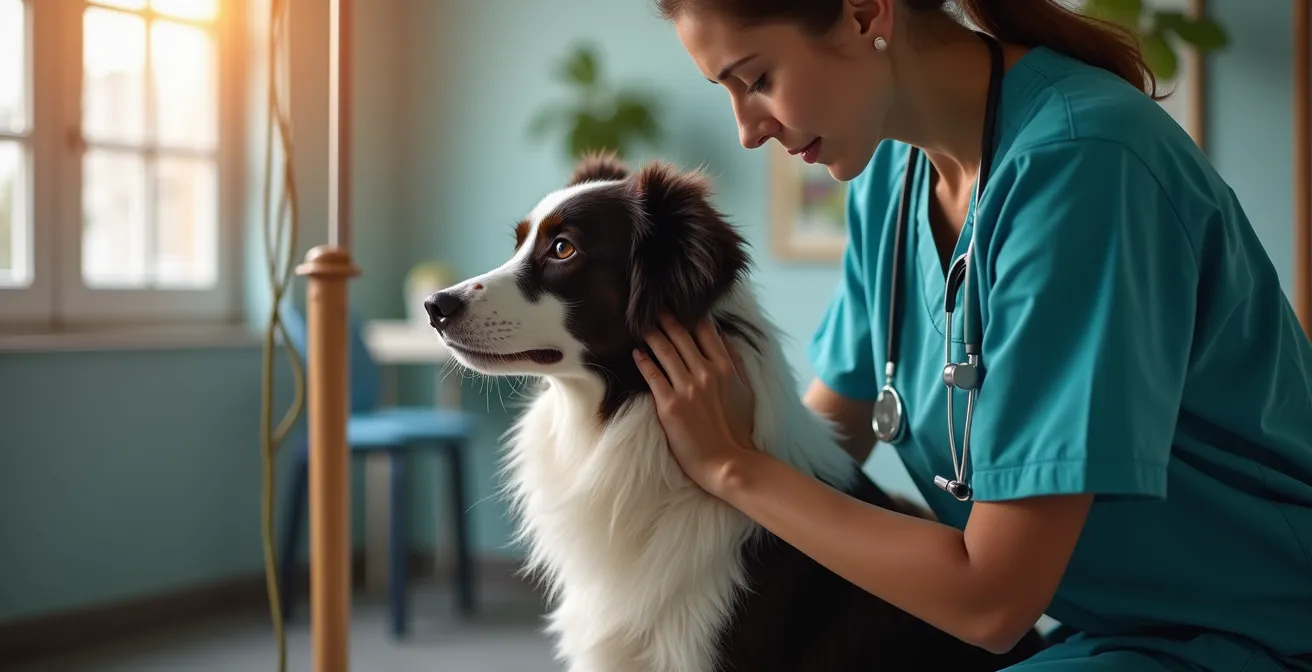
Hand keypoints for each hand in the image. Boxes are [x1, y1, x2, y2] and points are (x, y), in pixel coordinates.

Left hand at [632, 314, 756, 493]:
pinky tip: (637, 353)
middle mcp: (706, 373)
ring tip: (642, 324)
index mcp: (726, 367)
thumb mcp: (745, 391)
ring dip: (652, 335)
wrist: (727, 462)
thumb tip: (726, 339)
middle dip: (667, 318)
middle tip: (655, 307)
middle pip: (682, 336)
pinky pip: (653, 376)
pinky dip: (644, 361)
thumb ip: (736, 363)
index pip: (706, 331)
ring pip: (665, 351)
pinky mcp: (670, 405)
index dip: (692, 315)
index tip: (681, 305)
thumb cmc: (737, 429)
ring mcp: (687, 388)